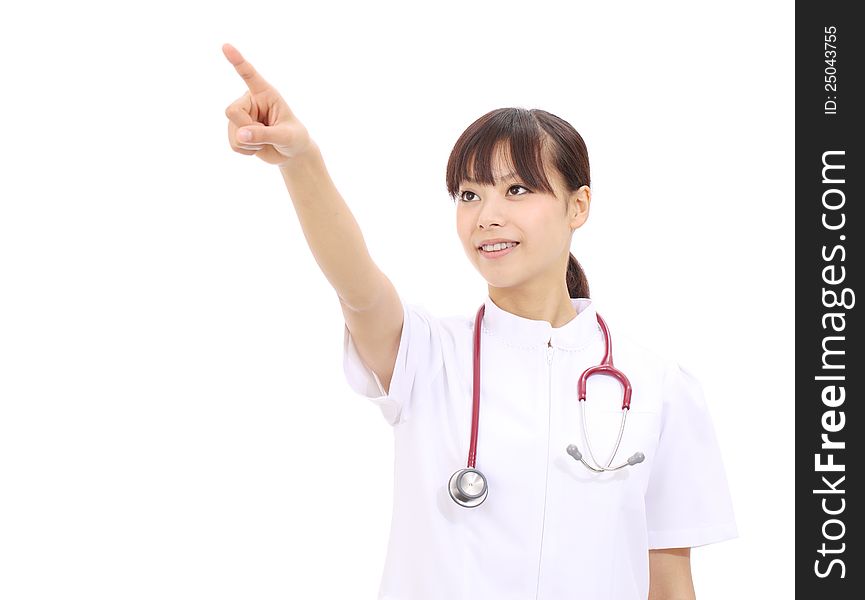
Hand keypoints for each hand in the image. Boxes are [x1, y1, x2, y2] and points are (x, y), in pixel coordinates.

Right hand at [222, 43, 313, 165]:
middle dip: (247, 128)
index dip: (237, 61)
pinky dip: (246, 150)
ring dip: (250, 143)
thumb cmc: (294, 138)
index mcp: (265, 93)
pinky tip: (258, 147)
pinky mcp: (237, 131)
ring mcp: (242, 116)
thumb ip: (265, 134)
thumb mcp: (285, 136)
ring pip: (232, 131)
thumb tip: (240, 135)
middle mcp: (250, 101)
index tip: (225, 46)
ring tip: (266, 140)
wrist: (292, 154)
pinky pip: (233, 143)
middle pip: (232, 111)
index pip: (249, 75)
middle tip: (266, 134)